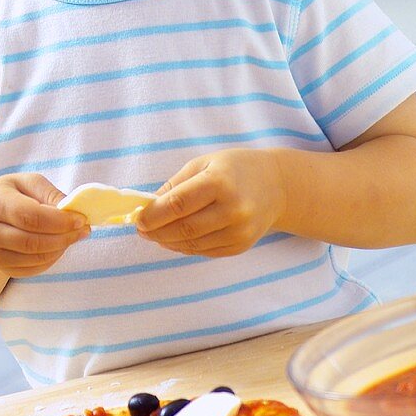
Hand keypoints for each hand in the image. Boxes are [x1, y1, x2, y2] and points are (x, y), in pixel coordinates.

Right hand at [0, 174, 88, 276]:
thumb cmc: (11, 194)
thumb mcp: (29, 183)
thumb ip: (51, 194)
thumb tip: (72, 210)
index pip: (30, 217)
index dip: (59, 221)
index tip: (81, 219)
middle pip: (32, 242)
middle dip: (64, 237)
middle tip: (83, 230)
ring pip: (33, 258)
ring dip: (60, 249)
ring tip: (73, 236)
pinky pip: (30, 269)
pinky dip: (50, 260)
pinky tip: (59, 247)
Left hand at [135, 149, 284, 256]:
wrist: (277, 185)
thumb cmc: (234, 169)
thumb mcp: (203, 164)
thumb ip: (175, 186)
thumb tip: (147, 207)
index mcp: (220, 182)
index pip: (178, 205)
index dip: (153, 215)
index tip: (138, 218)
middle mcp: (232, 209)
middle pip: (184, 228)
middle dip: (156, 231)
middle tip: (142, 229)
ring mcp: (239, 231)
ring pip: (192, 244)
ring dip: (168, 241)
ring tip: (155, 234)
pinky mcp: (241, 246)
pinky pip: (205, 251)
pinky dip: (185, 247)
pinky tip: (175, 239)